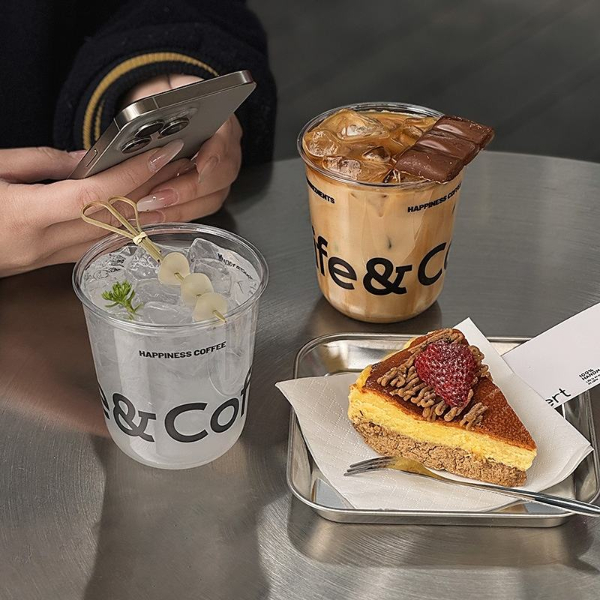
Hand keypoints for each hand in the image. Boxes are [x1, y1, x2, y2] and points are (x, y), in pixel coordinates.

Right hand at [0, 142, 182, 276]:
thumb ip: (42, 164)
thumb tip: (87, 160)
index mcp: (24, 215)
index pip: (95, 196)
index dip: (133, 174)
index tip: (162, 153)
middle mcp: (42, 244)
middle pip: (112, 219)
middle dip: (152, 191)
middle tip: (182, 167)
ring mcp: (46, 260)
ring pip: (110, 238)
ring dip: (146, 214)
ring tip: (175, 189)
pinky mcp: (47, 265)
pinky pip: (95, 249)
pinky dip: (123, 232)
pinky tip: (146, 217)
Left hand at [122, 74, 241, 218]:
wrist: (165, 114)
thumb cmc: (163, 106)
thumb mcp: (158, 99)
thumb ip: (156, 114)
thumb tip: (141, 132)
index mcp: (221, 121)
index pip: (225, 138)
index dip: (213, 155)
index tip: (197, 166)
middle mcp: (229, 149)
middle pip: (221, 175)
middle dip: (188, 188)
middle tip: (158, 196)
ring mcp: (223, 173)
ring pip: (212, 196)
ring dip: (181, 206)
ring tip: (152, 209)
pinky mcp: (212, 191)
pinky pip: (201, 208)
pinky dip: (179, 213)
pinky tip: (156, 215)